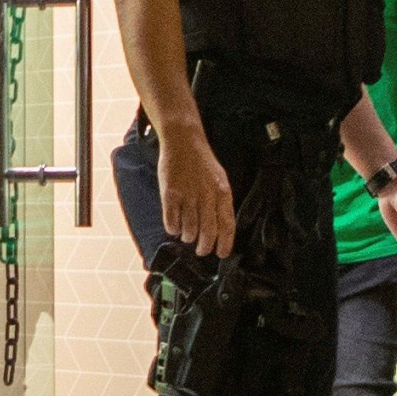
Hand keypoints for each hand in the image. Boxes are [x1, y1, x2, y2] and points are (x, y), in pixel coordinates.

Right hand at [160, 125, 237, 258]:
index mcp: (222, 192)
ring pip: (189, 230)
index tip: (221, 253)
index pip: (227, 225)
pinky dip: (173, 228)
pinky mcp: (170, 194)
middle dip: (204, 247)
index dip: (225, 244)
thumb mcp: (219, 179)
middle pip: (207, 232)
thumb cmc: (201, 162)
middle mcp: (206, 196)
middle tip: (201, 250)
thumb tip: (219, 227)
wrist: (183, 141)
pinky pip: (171, 221)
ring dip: (188, 237)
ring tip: (186, 236)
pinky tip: (174, 227)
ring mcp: (187, 195)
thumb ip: (220, 201)